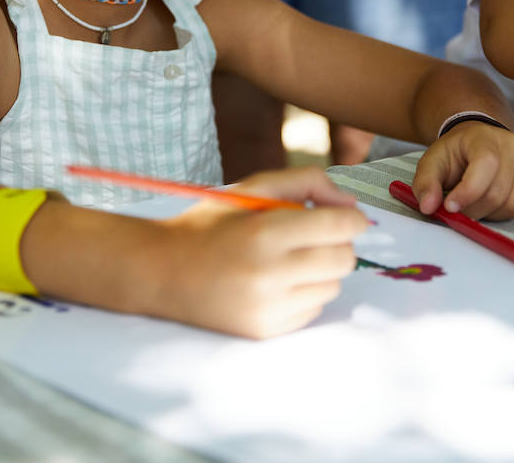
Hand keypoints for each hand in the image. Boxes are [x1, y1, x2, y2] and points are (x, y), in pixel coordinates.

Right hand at [154, 167, 366, 338]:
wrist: (161, 271)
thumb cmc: (210, 224)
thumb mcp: (252, 190)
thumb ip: (305, 182)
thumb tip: (350, 203)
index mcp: (265, 232)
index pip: (339, 227)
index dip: (351, 218)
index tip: (345, 216)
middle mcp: (269, 274)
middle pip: (344, 259)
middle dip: (337, 243)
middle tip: (314, 237)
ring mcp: (268, 307)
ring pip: (332, 287)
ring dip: (320, 270)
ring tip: (289, 260)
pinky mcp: (265, 331)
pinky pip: (312, 310)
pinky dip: (304, 294)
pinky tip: (276, 283)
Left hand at [411, 121, 513, 220]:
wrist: (480, 141)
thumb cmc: (456, 154)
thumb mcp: (432, 163)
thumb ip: (426, 183)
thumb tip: (428, 207)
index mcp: (484, 138)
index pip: (485, 165)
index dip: (468, 192)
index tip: (450, 207)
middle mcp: (513, 145)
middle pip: (498, 193)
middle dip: (475, 210)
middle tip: (461, 209)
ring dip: (493, 215)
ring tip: (479, 205)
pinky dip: (512, 215)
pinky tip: (497, 204)